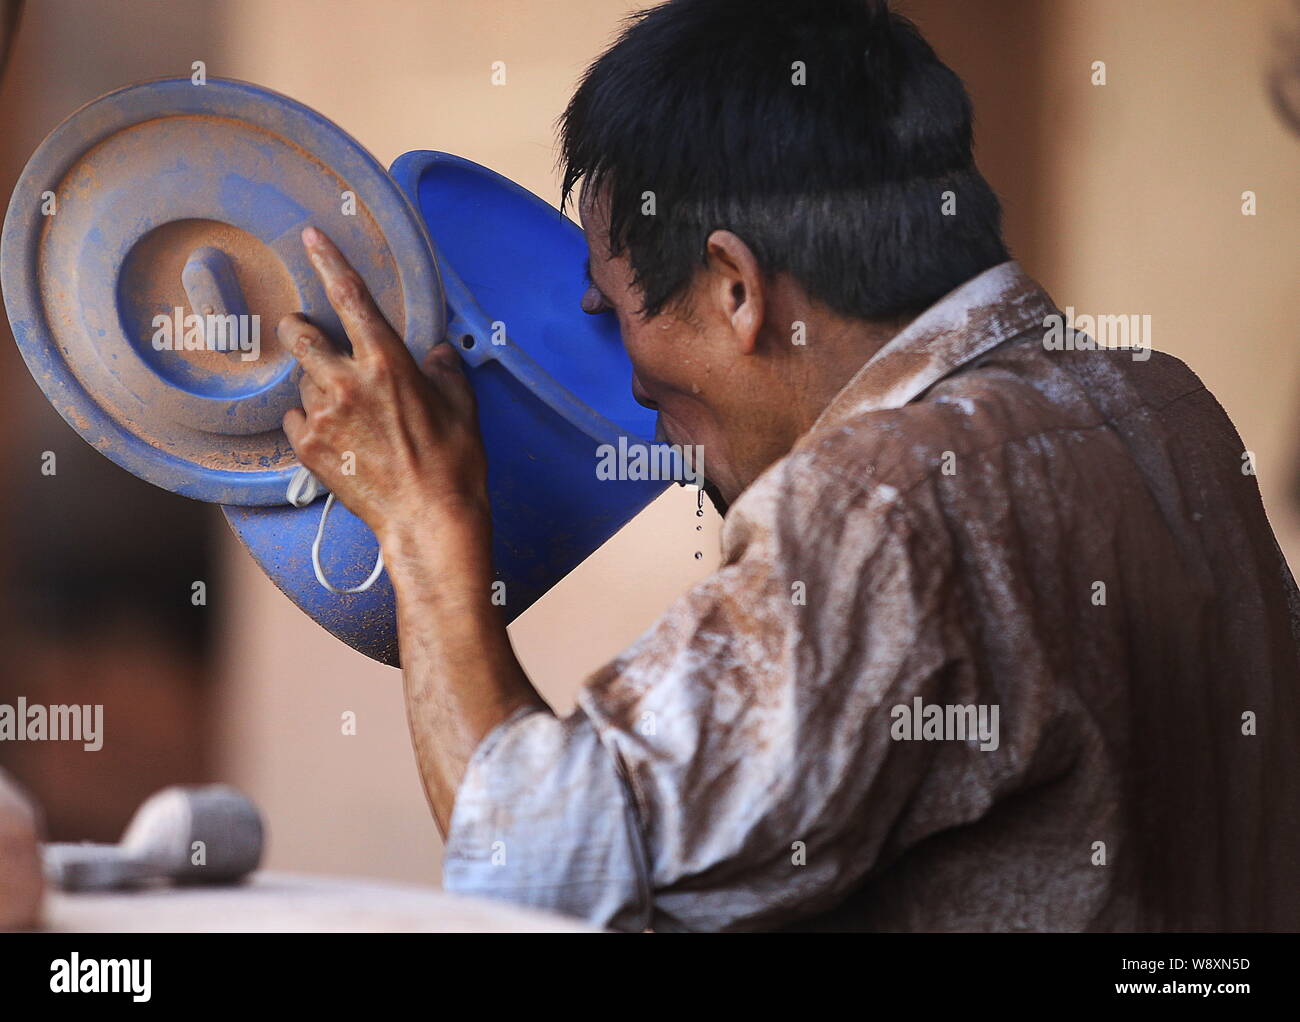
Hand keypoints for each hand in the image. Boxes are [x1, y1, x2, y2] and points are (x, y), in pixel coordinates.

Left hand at [279, 227, 488, 544]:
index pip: (351, 297)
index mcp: (387, 363)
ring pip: (302, 382)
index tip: (311, 238)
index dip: (329, 262)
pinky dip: (310, 422)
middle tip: (310, 336)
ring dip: (317, 386)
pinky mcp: (308, 450)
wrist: (429, 520)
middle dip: (300, 329)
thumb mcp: (462, 407)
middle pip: (300, 336)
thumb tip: (437, 355)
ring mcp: (322, 417)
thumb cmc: (453, 464)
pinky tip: (337, 437)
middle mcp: (347, 383)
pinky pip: (295, 420)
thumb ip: (446, 371)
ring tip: (347, 411)